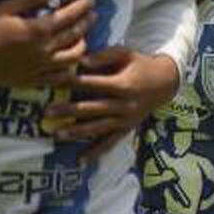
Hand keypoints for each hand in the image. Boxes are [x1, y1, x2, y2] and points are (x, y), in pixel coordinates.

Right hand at [0, 0, 93, 86]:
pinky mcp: (33, 81)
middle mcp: (43, 50)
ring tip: (81, 39)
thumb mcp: (6, 8)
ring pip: (73, 59)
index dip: (82, 7)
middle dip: (87, 23)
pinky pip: (59, 78)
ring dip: (81, 46)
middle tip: (92, 16)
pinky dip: (69, 69)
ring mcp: (40, 68)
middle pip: (75, 36)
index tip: (91, 1)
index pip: (69, 16)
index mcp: (37, 30)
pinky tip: (70, 63)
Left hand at [43, 47, 180, 159]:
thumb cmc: (140, 64)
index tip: (54, 82)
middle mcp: (125, 105)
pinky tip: (80, 160)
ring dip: (78, 132)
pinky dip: (96, 152)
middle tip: (47, 112)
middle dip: (69, 110)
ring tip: (58, 135)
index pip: (94, 84)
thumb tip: (81, 62)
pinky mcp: (127, 129)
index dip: (73, 82)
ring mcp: (126, 120)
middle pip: (93, 108)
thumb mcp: (126, 53)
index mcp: (124, 85)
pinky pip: (110, 142)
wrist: (166, 82)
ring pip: (99, 128)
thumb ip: (104, 56)